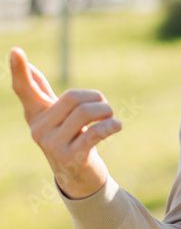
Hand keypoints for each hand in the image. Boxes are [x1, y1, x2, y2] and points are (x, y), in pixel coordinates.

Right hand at [10, 47, 121, 199]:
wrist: (78, 177)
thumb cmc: (68, 139)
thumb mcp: (54, 116)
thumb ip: (41, 93)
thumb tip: (28, 66)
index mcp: (35, 115)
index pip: (25, 90)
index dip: (20, 71)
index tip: (15, 51)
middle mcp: (39, 130)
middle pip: (73, 97)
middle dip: (96, 98)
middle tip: (104, 106)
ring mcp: (53, 145)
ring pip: (86, 113)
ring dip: (106, 111)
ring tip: (111, 118)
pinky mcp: (71, 158)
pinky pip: (95, 133)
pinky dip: (111, 126)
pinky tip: (117, 126)